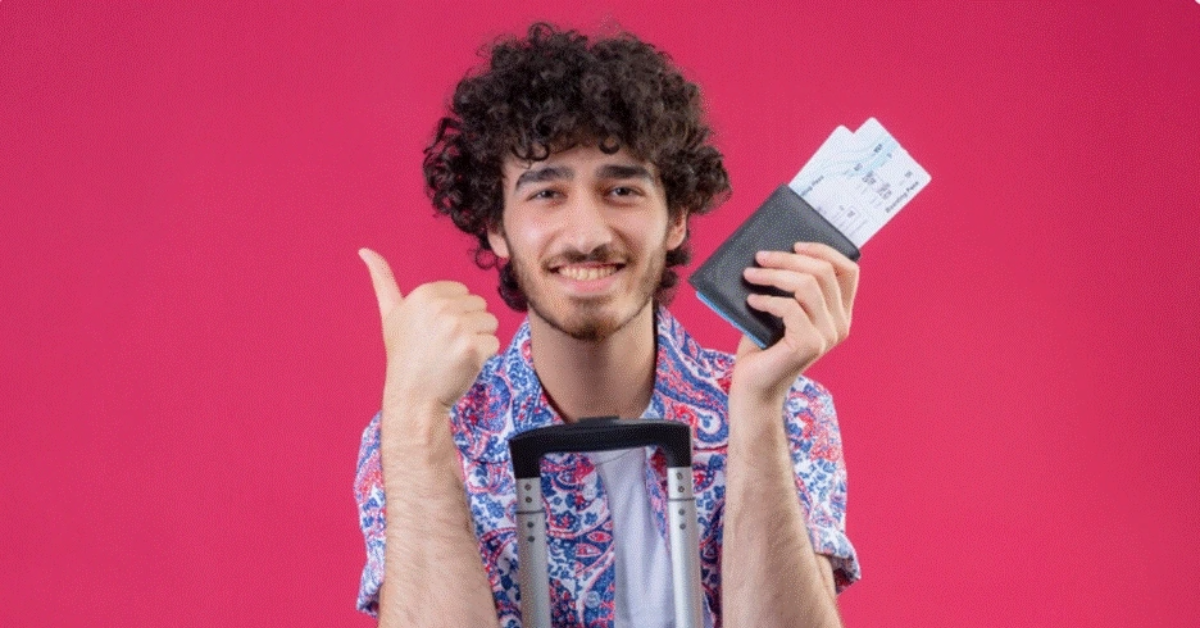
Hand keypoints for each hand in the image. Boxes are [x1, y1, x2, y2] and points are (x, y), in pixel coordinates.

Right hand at [358, 248, 500, 434]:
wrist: (413, 397)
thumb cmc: (404, 355)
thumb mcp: (391, 314)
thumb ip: (382, 280)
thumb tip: (364, 250)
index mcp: (424, 294)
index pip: (463, 293)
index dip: (454, 314)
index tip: (435, 332)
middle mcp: (442, 307)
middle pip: (479, 306)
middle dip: (467, 326)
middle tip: (444, 346)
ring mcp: (459, 327)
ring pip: (490, 323)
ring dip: (477, 340)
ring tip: (454, 355)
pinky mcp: (474, 347)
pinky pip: (494, 342)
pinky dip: (483, 357)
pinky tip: (462, 365)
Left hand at [732, 242, 858, 402]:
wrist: (754, 387)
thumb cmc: (763, 347)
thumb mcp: (781, 310)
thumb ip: (790, 288)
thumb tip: (775, 252)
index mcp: (839, 314)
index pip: (848, 271)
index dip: (824, 251)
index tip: (795, 244)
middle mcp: (840, 325)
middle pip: (824, 272)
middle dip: (788, 259)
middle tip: (760, 257)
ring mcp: (827, 336)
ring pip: (807, 285)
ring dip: (774, 275)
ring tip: (750, 275)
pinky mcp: (809, 344)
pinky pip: (790, 307)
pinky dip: (767, 299)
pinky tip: (751, 302)